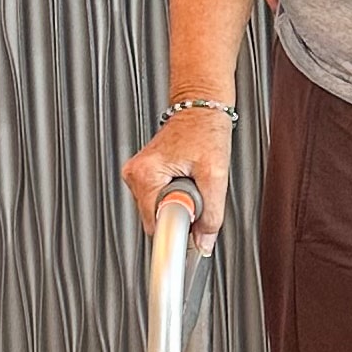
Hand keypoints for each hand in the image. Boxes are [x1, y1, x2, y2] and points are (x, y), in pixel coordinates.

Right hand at [120, 108, 234, 253]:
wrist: (201, 108)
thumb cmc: (206, 130)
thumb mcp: (217, 172)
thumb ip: (212, 212)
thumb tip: (203, 243)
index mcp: (145, 174)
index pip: (155, 224)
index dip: (176, 232)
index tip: (189, 239)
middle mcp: (135, 175)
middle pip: (156, 218)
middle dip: (180, 213)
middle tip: (198, 190)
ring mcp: (137, 176)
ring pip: (158, 210)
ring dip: (179, 203)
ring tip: (192, 179)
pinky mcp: (144, 175)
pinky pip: (159, 199)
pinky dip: (175, 196)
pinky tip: (185, 178)